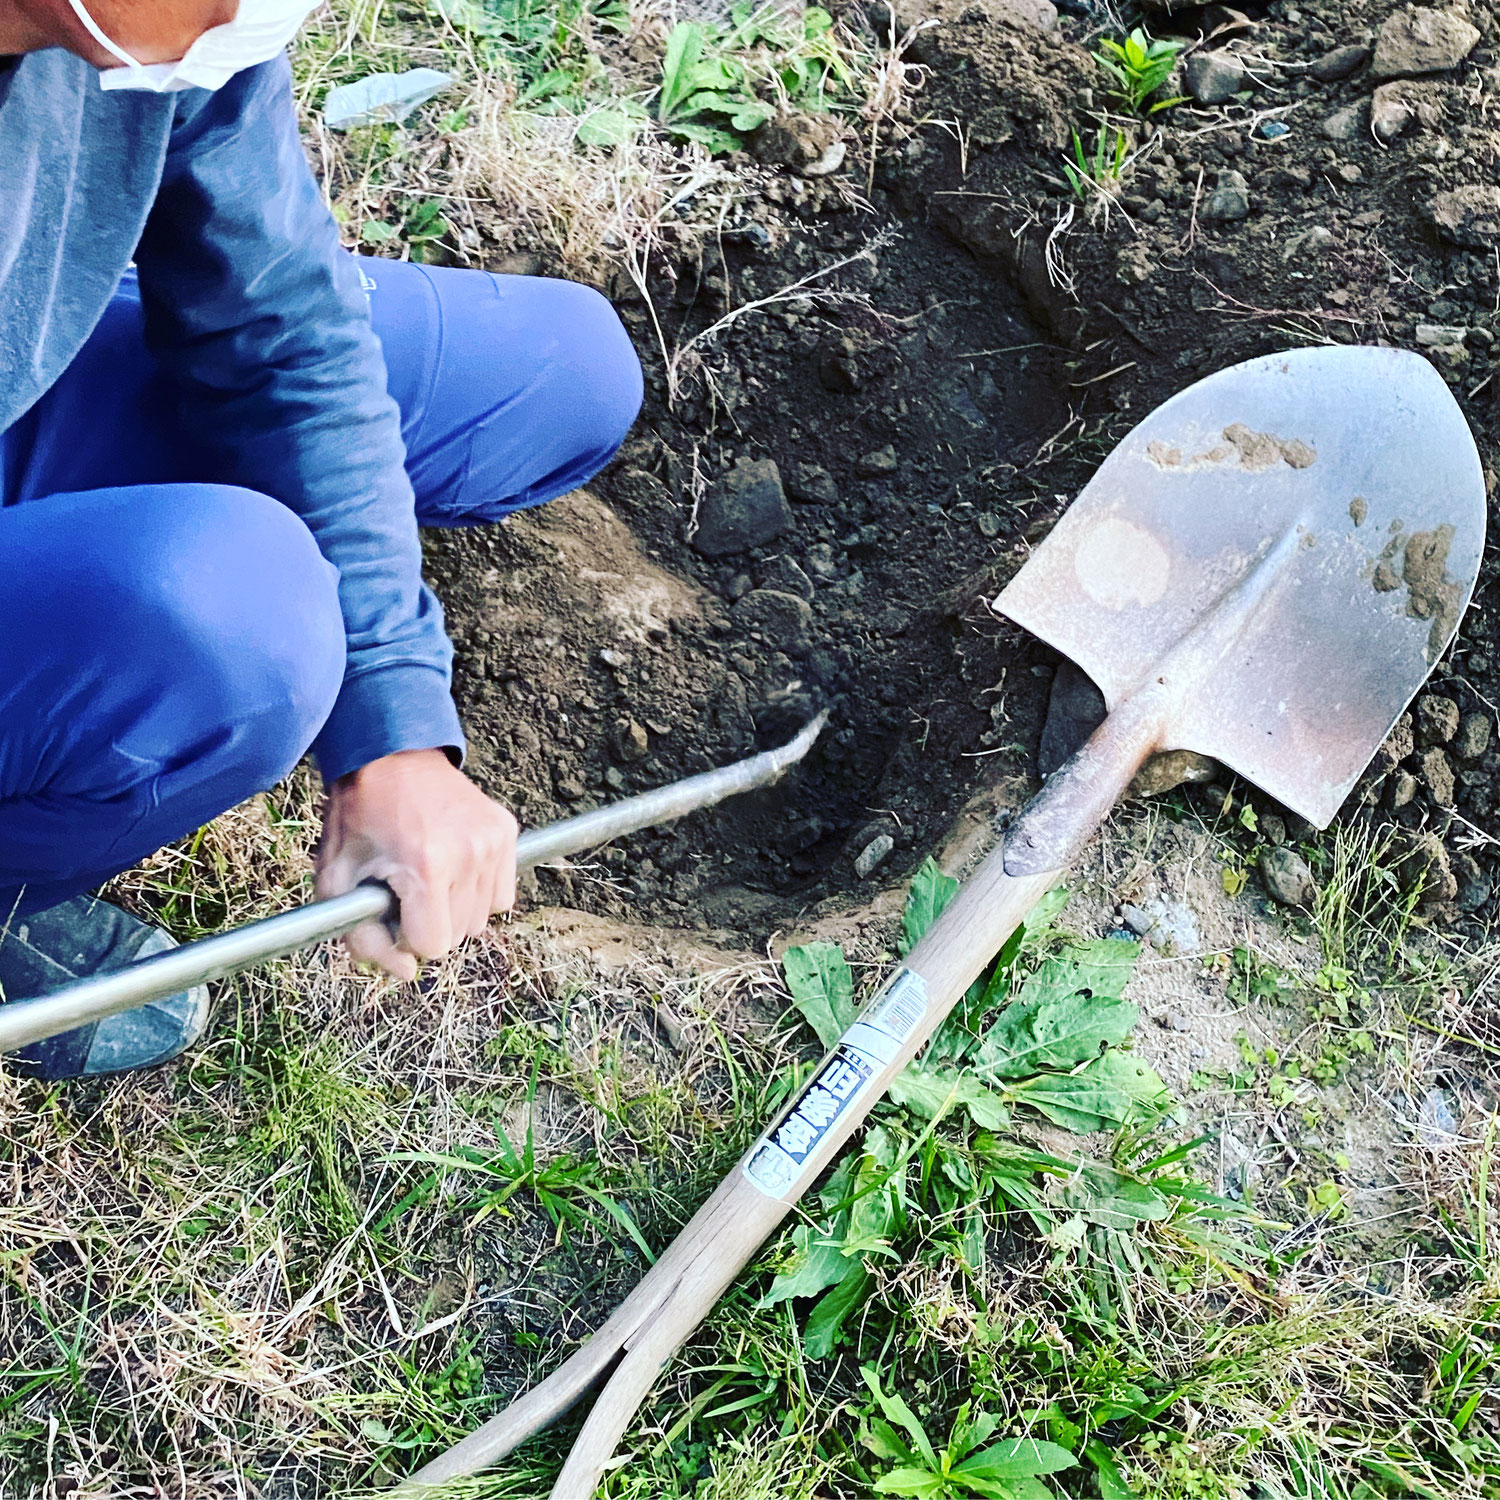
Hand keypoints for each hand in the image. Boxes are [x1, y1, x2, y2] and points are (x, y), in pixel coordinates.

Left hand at [315, 749, 518, 979]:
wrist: (390, 756)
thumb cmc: (358, 817)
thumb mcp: (338, 880)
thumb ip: (363, 938)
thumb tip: (405, 973)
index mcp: (426, 867)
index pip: (433, 946)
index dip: (406, 936)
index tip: (392, 909)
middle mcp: (469, 855)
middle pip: (460, 935)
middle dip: (430, 923)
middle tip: (407, 888)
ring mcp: (493, 842)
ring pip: (483, 918)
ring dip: (455, 909)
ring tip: (429, 875)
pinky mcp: (506, 831)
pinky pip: (501, 893)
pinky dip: (477, 890)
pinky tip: (453, 866)